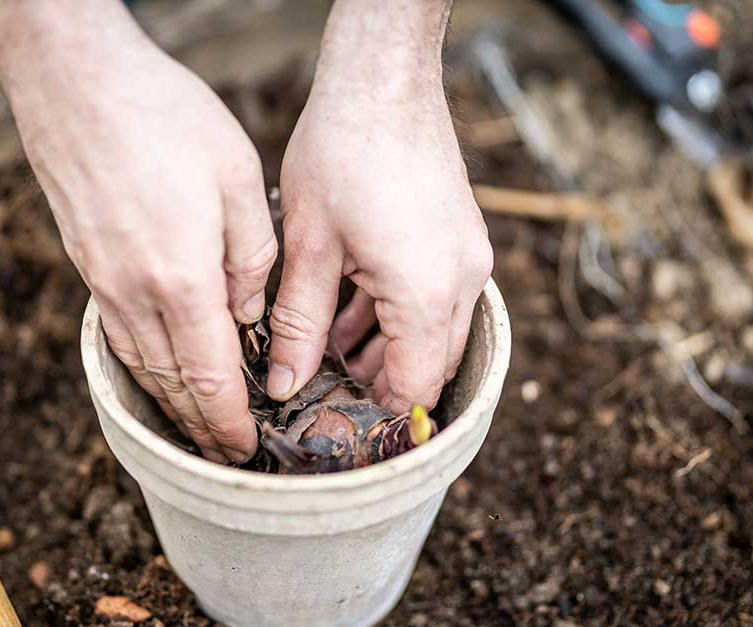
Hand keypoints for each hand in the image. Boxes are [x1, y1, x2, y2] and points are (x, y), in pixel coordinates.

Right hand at [0, 3, 275, 462]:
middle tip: (224, 456)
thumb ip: (251, 257)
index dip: (228, 422)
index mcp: (181, 279)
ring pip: (140, 364)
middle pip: (170, 384)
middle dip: (200, 427)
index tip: (244, 451)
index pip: (209, 377)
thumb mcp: (238, 178)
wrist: (75, 81)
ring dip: (170, 404)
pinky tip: (156, 371)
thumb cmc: (165, 118)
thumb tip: (248, 315)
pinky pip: (117, 335)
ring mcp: (102, 281)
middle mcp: (134, 293)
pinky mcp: (85, 263)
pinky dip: (143, 367)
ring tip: (194, 428)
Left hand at [268, 6, 491, 411]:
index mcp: (425, 292)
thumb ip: (298, 323)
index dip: (375, 414)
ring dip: (386, 349)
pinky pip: (436, 299)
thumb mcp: (309, 246)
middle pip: (430, 366)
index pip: (413, 387)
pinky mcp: (462, 238)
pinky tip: (349, 313)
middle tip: (323, 386)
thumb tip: (283, 383)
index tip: (336, 422)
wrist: (384, 78)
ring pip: (433, 334)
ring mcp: (469, 258)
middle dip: (379, 383)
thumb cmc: (342, 150)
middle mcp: (462, 281)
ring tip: (327, 348)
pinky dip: (398, 316)